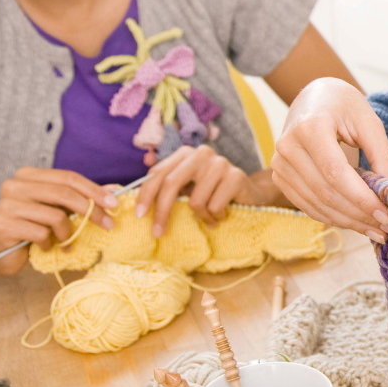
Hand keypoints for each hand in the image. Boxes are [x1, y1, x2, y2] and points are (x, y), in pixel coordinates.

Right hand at [0, 168, 119, 274]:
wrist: (0, 252)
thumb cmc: (34, 228)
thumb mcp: (59, 210)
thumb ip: (83, 198)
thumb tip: (115, 190)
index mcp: (28, 175)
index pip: (68, 177)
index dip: (94, 190)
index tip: (114, 204)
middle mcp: (14, 185)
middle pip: (63, 193)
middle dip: (91, 211)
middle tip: (108, 225)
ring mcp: (6, 205)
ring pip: (55, 216)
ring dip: (67, 234)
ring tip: (65, 242)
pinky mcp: (3, 225)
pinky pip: (41, 234)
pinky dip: (50, 244)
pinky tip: (45, 247)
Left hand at [137, 145, 273, 236]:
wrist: (251, 194)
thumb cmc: (213, 193)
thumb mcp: (188, 188)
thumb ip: (168, 188)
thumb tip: (136, 201)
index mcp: (186, 153)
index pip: (158, 172)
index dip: (146, 195)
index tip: (139, 215)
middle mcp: (202, 153)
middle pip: (171, 183)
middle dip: (162, 212)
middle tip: (158, 233)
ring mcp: (220, 163)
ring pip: (195, 201)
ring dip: (200, 217)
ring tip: (209, 218)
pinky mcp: (236, 176)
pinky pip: (214, 206)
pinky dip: (215, 218)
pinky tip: (221, 216)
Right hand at [269, 77, 387, 243]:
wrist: (315, 97)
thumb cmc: (345, 106)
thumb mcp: (369, 122)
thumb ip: (382, 155)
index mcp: (310, 128)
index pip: (336, 174)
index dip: (361, 199)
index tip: (386, 215)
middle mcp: (288, 147)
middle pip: (326, 193)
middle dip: (358, 215)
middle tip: (386, 228)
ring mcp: (280, 164)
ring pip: (317, 204)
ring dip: (348, 222)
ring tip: (375, 230)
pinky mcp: (280, 177)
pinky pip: (308, 205)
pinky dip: (333, 217)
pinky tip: (355, 223)